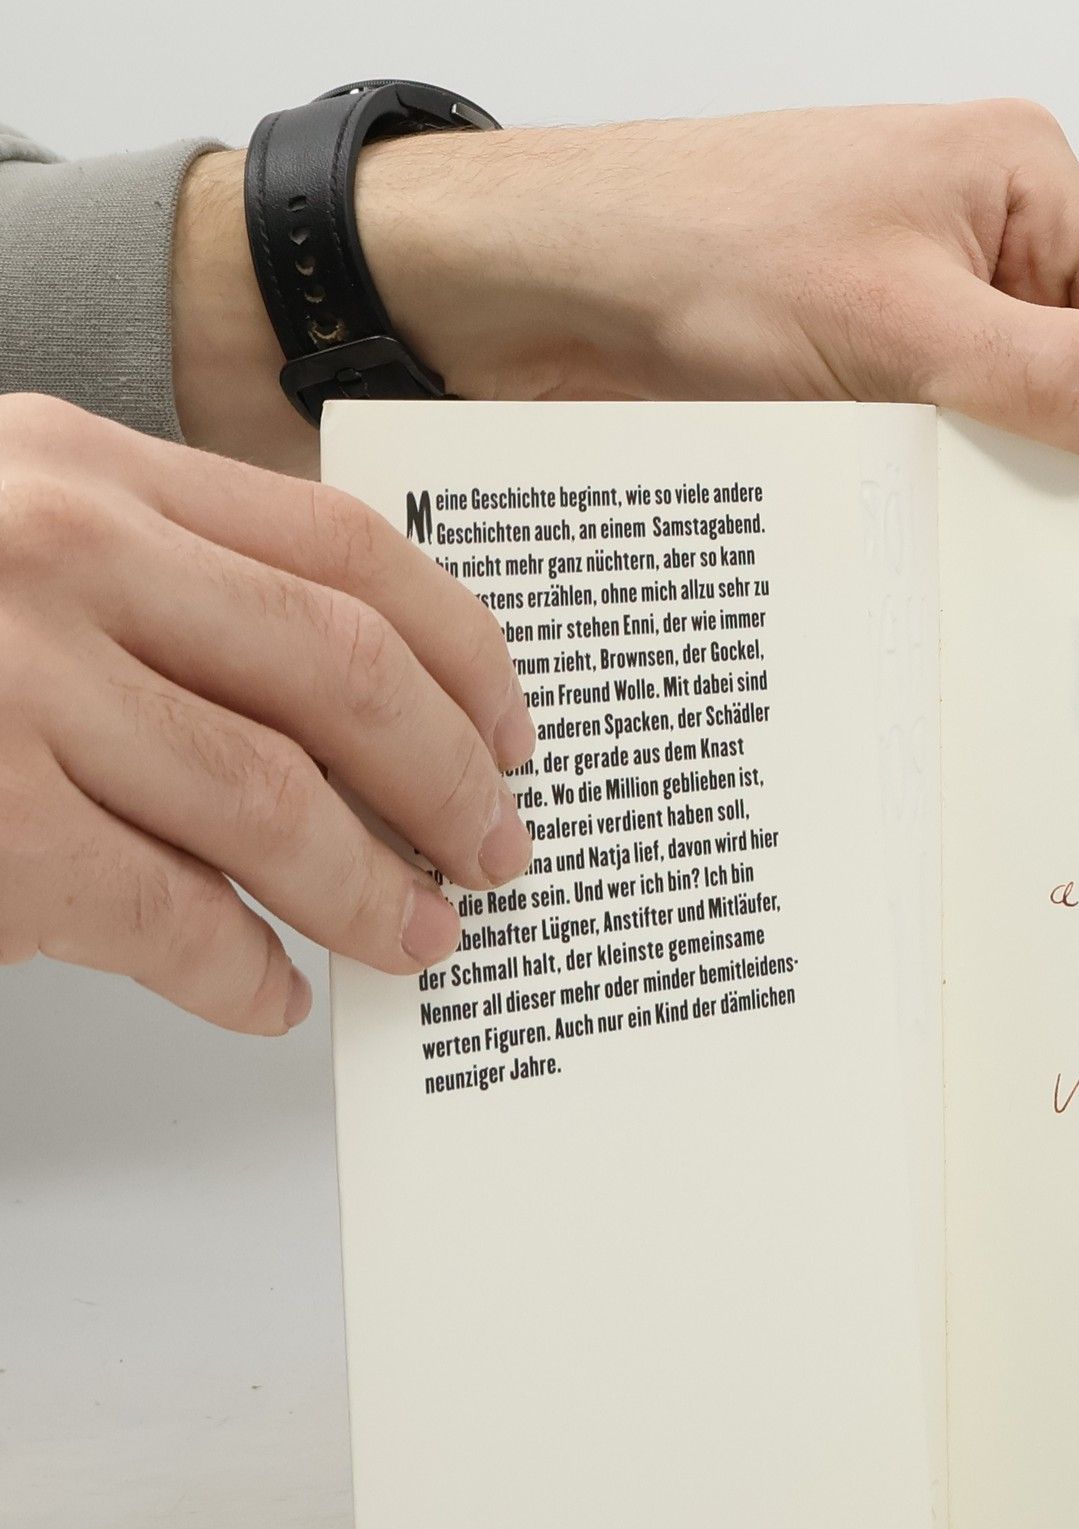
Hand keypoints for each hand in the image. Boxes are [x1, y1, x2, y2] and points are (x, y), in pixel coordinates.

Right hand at [0, 394, 534, 1031]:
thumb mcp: (16, 533)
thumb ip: (168, 584)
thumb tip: (354, 721)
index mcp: (88, 471)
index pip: (346, 552)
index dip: (465, 652)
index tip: (514, 728)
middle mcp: (57, 554)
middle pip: (344, 674)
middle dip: (448, 781)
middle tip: (494, 850)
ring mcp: (10, 684)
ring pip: (275, 804)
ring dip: (371, 891)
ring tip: (415, 934)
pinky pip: (166, 917)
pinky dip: (241, 975)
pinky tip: (268, 993)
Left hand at [173, 102, 1078, 472]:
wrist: (526, 288)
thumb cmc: (691, 246)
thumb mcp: (889, 313)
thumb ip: (1048, 373)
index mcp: (1026, 192)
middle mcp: (993, 260)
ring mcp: (931, 337)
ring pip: (1039, 448)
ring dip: (1059, 526)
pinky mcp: (874, 402)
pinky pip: (963, 475)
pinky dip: (984, 533)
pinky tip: (1004, 607)